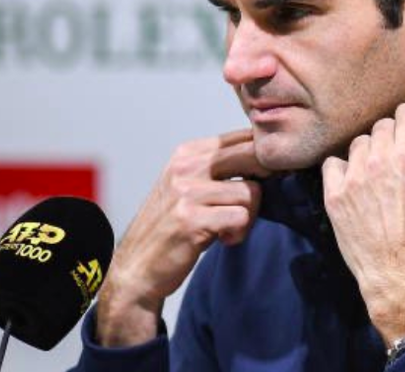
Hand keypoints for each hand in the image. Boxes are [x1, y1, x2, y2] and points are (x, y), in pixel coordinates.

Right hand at [95, 129, 268, 346]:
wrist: (137, 267)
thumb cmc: (170, 227)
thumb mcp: (188, 186)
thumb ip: (219, 168)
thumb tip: (267, 157)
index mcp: (187, 153)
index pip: (242, 137)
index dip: (265, 157)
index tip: (265, 177)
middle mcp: (186, 167)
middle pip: (252, 154)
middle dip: (267, 179)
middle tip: (254, 202)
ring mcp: (187, 193)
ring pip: (251, 192)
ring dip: (249, 216)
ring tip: (229, 229)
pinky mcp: (192, 220)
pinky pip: (241, 218)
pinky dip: (239, 233)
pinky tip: (224, 240)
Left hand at [322, 103, 404, 343]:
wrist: (399, 276)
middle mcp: (379, 160)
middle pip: (381, 126)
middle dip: (392, 137)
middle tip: (398, 158)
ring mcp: (353, 177)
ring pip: (358, 144)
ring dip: (369, 153)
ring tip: (376, 175)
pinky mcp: (334, 195)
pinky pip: (332, 164)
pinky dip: (342, 169)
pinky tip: (353, 183)